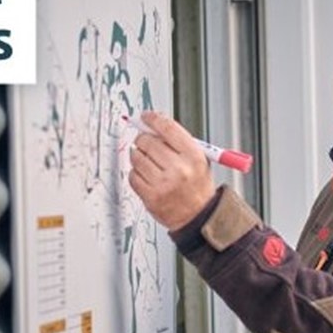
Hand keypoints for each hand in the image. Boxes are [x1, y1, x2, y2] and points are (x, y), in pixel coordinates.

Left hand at [128, 111, 216, 230]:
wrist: (199, 215)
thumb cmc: (197, 185)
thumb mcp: (198, 159)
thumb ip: (177, 142)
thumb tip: (153, 125)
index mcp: (193, 156)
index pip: (167, 128)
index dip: (153, 119)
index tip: (146, 117)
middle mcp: (179, 169)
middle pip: (148, 141)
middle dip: (143, 138)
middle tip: (144, 141)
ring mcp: (163, 183)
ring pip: (137, 157)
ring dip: (138, 155)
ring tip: (147, 161)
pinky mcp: (151, 196)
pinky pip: (133, 176)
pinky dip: (136, 173)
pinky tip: (146, 175)